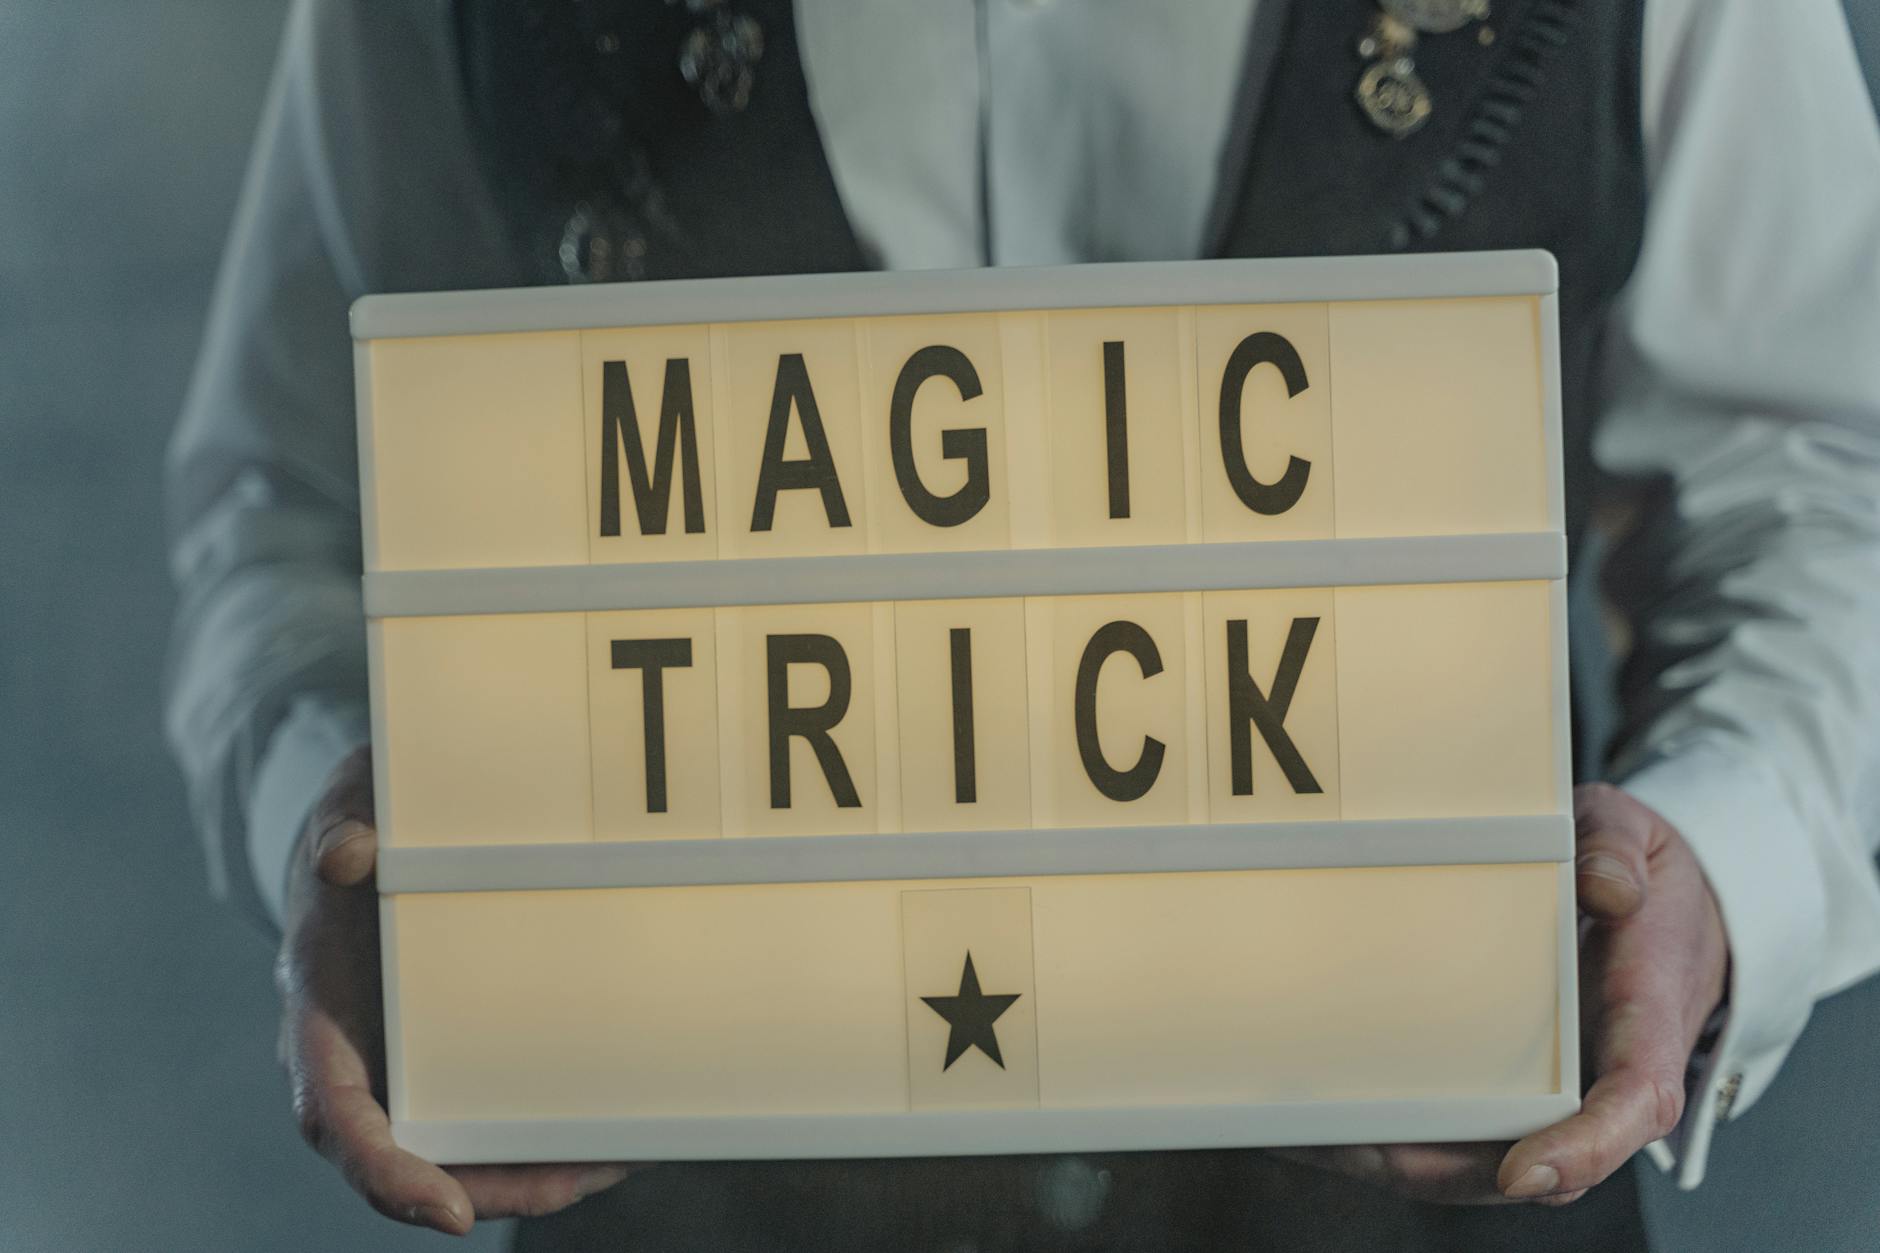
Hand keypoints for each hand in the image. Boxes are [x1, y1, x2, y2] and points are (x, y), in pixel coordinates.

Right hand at [276, 746, 638, 1235]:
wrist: (369, 831)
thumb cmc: (359, 830)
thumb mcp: (346, 811)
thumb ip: (341, 827)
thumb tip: (348, 854)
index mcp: (318, 1016)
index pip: (335, 1116)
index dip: (385, 1173)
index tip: (446, 1210)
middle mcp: (357, 1057)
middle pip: (408, 1158)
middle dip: (487, 1186)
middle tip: (573, 1184)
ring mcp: (403, 1062)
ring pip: (455, 1147)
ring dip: (528, 1170)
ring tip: (612, 1163)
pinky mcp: (448, 1051)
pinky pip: (487, 1109)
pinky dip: (539, 1130)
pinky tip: (606, 1127)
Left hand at [1277, 782, 1728, 1204]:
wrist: (1667, 913)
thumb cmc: (1648, 884)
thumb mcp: (1639, 840)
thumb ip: (1620, 850)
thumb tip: (1605, 887)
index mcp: (1649, 1021)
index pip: (1633, 1101)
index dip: (1584, 1147)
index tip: (1523, 1173)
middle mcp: (1603, 1075)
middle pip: (1541, 1159)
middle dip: (1452, 1170)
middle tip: (1362, 1152)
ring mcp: (1558, 1091)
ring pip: (1489, 1158)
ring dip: (1410, 1162)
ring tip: (1321, 1141)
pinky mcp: (1517, 1089)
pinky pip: (1465, 1132)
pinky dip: (1404, 1138)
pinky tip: (1331, 1125)